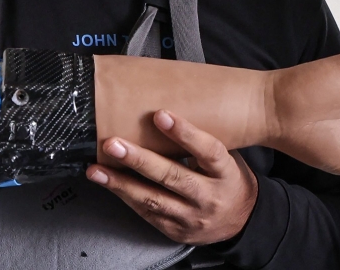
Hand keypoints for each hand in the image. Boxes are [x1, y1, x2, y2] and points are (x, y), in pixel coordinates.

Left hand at [86, 110, 257, 245]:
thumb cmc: (228, 177)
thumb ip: (201, 139)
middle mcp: (209, 197)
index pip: (208, 151)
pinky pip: (146, 213)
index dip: (185, 133)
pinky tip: (107, 183)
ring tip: (96, 169)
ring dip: (121, 183)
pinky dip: (125, 196)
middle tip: (113, 144)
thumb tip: (165, 109)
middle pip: (173, 177)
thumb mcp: (227, 155)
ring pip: (154, 200)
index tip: (160, 114)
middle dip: (140, 160)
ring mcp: (191, 217)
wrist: (242, 220)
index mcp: (225, 173)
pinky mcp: (175, 231)